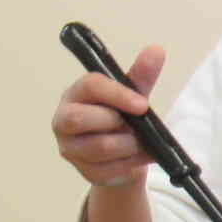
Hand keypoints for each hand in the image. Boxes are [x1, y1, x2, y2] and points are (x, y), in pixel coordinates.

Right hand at [52, 45, 165, 188]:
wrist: (126, 154)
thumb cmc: (124, 117)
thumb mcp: (133, 95)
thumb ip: (141, 75)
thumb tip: (157, 50)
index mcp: (77, 93)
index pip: (90, 86)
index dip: (117, 94)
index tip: (143, 104)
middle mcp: (64, 119)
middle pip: (79, 119)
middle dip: (116, 123)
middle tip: (135, 126)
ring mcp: (70, 147)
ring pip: (99, 147)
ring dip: (128, 145)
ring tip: (140, 141)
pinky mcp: (83, 171)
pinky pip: (108, 170)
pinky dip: (131, 164)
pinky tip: (139, 157)